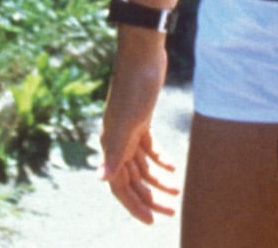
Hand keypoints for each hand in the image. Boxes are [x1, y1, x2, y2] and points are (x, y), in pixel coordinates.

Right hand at [99, 28, 178, 222]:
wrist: (142, 56)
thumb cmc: (134, 87)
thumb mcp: (127, 122)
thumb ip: (115, 152)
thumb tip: (101, 179)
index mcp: (111, 145)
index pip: (119, 185)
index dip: (133, 204)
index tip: (150, 220)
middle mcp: (117, 140)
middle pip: (133, 179)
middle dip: (150, 197)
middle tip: (170, 212)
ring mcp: (129, 130)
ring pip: (143, 165)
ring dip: (158, 180)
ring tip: (177, 192)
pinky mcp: (142, 119)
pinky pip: (149, 147)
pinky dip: (160, 158)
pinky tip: (173, 165)